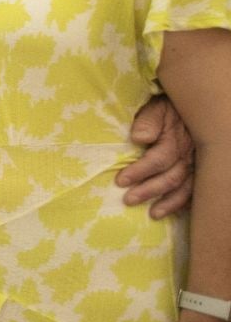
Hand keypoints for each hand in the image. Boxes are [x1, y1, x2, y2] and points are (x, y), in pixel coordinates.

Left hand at [118, 95, 193, 217]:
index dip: (140, 171)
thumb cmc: (168, 108)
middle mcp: (188, 155)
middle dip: (149, 190)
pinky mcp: (200, 169)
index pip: (158, 159)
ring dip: (169, 202)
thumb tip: (139, 138)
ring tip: (153, 214)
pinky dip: (186, 202)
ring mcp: (197, 163)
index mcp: (175, 140)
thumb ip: (147, 121)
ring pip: (186, 187)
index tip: (121, 181)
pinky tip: (175, 212)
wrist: (193, 107)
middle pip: (171, 177)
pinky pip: (196, 190)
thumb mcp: (156, 107)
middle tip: (129, 200)